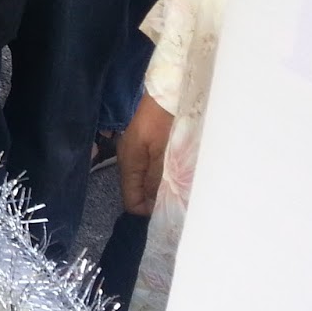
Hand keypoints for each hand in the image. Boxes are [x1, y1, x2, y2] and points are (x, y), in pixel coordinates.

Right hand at [118, 93, 173, 216]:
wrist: (166, 92)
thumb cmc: (162, 120)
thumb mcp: (162, 152)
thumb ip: (157, 178)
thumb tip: (155, 204)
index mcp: (129, 164)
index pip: (131, 202)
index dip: (147, 213)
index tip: (167, 219)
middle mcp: (130, 161)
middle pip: (139, 193)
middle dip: (156, 203)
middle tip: (179, 209)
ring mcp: (139, 153)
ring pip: (148, 182)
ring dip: (162, 191)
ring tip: (182, 196)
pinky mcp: (149, 147)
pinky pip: (154, 171)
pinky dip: (165, 178)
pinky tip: (179, 179)